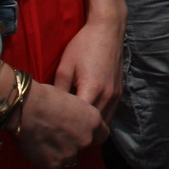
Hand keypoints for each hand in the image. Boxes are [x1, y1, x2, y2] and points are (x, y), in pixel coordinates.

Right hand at [14, 80, 108, 168]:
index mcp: (92, 120)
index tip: (80, 132)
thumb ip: (78, 113)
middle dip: (73, 144)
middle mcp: (85, 138)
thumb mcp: (71, 98)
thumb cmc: (45, 96)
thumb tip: (73, 119)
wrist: (27, 106)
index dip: (90, 134)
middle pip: (84, 148)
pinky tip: (42, 160)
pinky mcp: (53, 165)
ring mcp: (70, 153)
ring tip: (46, 144)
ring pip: (69, 161)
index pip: (102, 135)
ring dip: (61, 156)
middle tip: (58, 136)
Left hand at [54, 0, 125, 122]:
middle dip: (78, 133)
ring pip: (104, 124)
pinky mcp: (119, 92)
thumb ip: (58, 91)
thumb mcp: (65, 67)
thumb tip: (49, 110)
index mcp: (93, 90)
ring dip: (90, 129)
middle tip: (62, 139)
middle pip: (93, 127)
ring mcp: (116, 95)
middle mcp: (108, 96)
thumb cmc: (83, 45)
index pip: (79, 121)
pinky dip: (98, 120)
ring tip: (73, 133)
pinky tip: (86, 120)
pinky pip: (109, 114)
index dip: (66, 130)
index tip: (53, 134)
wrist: (108, 29)